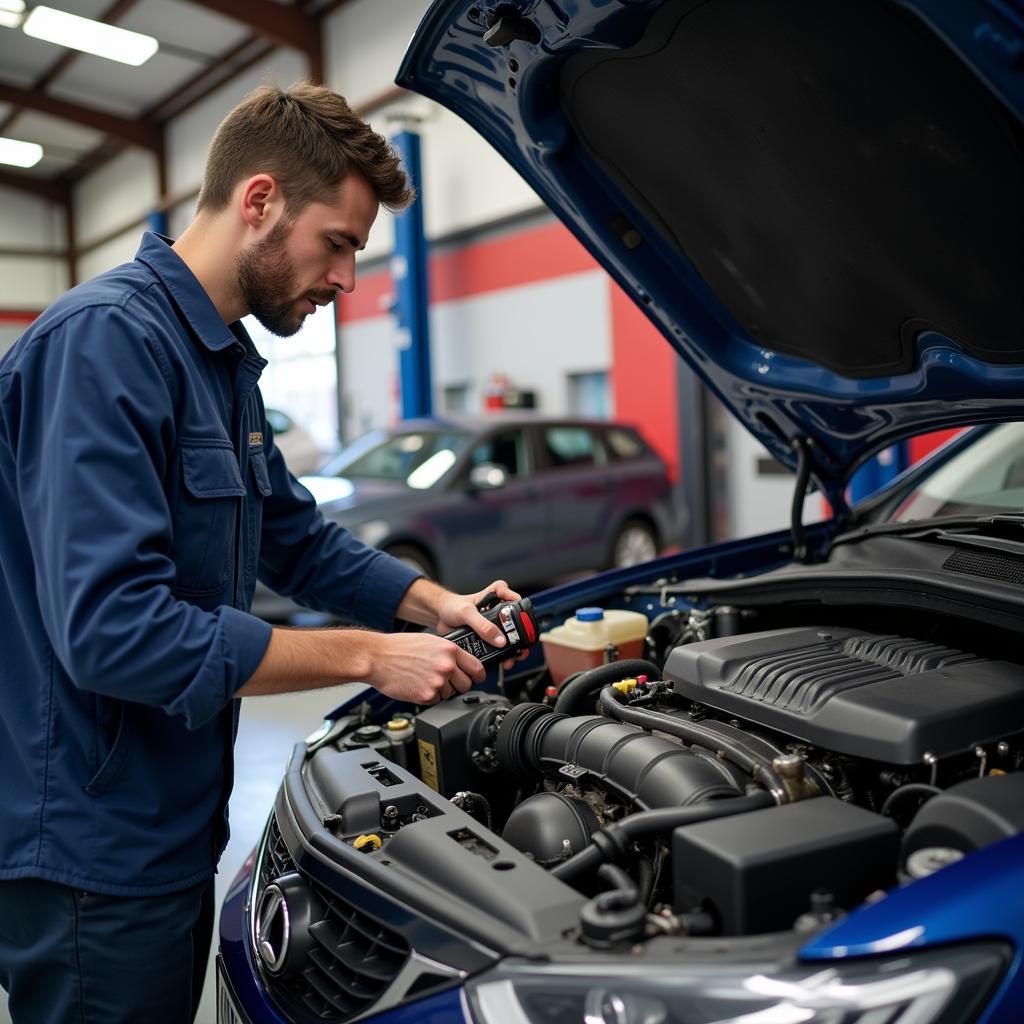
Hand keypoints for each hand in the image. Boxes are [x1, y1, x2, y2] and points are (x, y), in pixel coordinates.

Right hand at [367, 631, 485, 704]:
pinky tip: (417, 685)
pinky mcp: (426, 695)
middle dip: (458, 685)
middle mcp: (446, 666)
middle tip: (446, 681)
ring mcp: (437, 682)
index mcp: (449, 650)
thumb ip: (447, 653)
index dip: (478, 675)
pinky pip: (435, 701)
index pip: (476, 667)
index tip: (477, 678)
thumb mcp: (430, 641)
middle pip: (466, 684)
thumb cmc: (398, 648)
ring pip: (450, 694)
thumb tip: (459, 664)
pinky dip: (428, 696)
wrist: (377, 658)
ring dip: (441, 691)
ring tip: (424, 679)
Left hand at [435, 580, 530, 670]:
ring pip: (510, 638)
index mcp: (496, 596)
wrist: (441, 618)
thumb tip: (500, 639)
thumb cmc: (452, 607)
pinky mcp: (488, 637)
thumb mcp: (466, 612)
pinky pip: (499, 647)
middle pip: (517, 623)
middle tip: (521, 649)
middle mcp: (498, 610)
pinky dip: (502, 656)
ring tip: (511, 659)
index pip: (513, 597)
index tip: (522, 620)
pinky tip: (502, 661)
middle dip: (521, 638)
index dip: (520, 609)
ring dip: (513, 650)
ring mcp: (494, 625)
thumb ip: (482, 625)